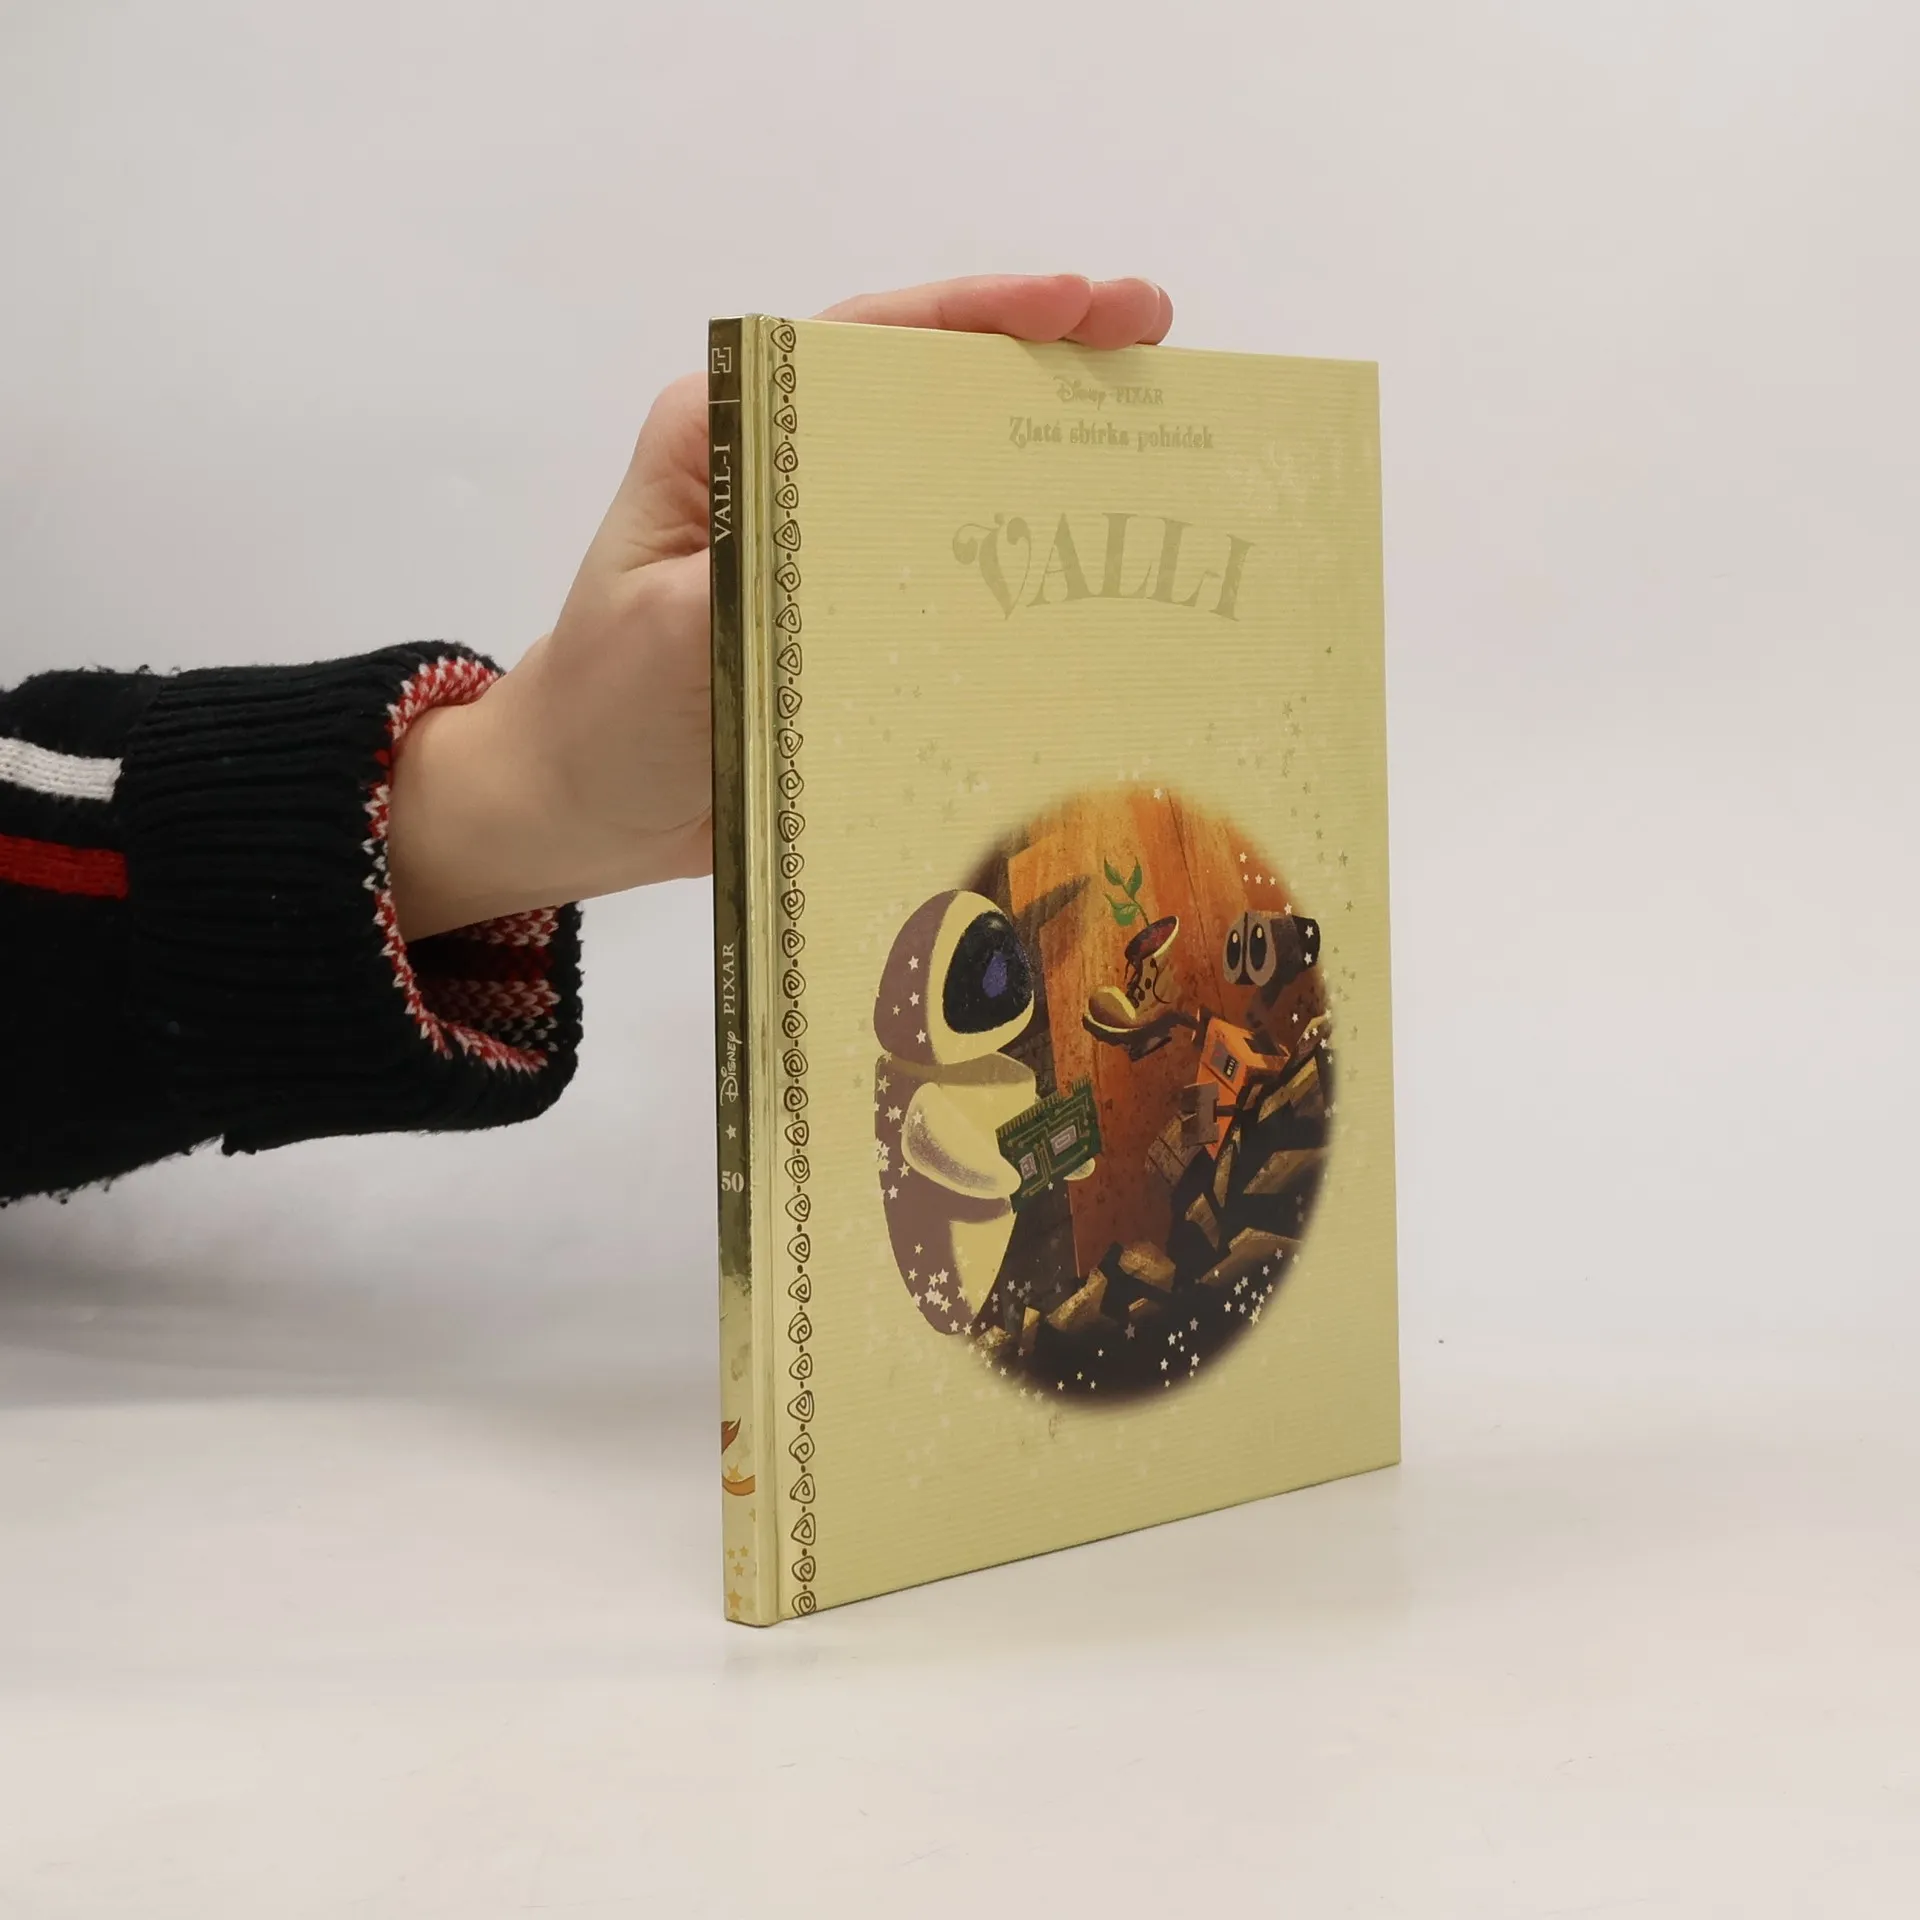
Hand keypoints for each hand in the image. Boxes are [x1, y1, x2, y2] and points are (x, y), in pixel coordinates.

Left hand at [387, 274, 1173, 938]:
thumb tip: (899, 543)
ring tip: (1161, 437)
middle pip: (933, 391)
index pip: (869, 340)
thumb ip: (772, 571)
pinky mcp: (855, 615)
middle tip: (1158, 339)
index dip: (983, 311)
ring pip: (956, 475)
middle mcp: (788, 470)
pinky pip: (953, 573)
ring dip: (1051, 456)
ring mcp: (828, 544)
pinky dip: (1024, 564)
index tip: (1085, 302)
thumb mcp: (675, 629)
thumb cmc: (606, 710)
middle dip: (1046, 360)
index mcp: (730, 431)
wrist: (580, 809)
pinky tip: (1100, 573)